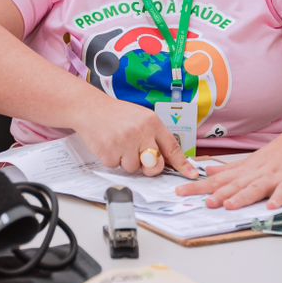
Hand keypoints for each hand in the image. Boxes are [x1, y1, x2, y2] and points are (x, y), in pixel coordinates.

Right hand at [70, 97, 200, 177]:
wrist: (90, 108)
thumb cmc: (117, 115)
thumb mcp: (142, 119)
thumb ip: (156, 137)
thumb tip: (169, 159)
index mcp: (152, 122)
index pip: (172, 148)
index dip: (182, 164)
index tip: (191, 174)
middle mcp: (140, 132)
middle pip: (155, 166)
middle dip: (149, 167)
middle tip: (139, 156)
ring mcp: (124, 142)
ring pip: (133, 168)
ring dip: (126, 161)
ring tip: (119, 143)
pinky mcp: (108, 151)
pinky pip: (116, 167)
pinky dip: (112, 159)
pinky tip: (109, 144)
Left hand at [175, 138, 281, 209]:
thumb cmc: (280, 152)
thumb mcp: (251, 159)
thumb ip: (230, 168)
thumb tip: (208, 171)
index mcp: (245, 169)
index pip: (217, 179)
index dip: (199, 186)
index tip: (180, 191)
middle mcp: (256, 173)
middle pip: (233, 184)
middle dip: (217, 194)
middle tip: (203, 203)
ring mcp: (274, 176)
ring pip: (256, 187)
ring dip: (242, 197)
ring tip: (229, 206)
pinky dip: (278, 198)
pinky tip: (271, 207)